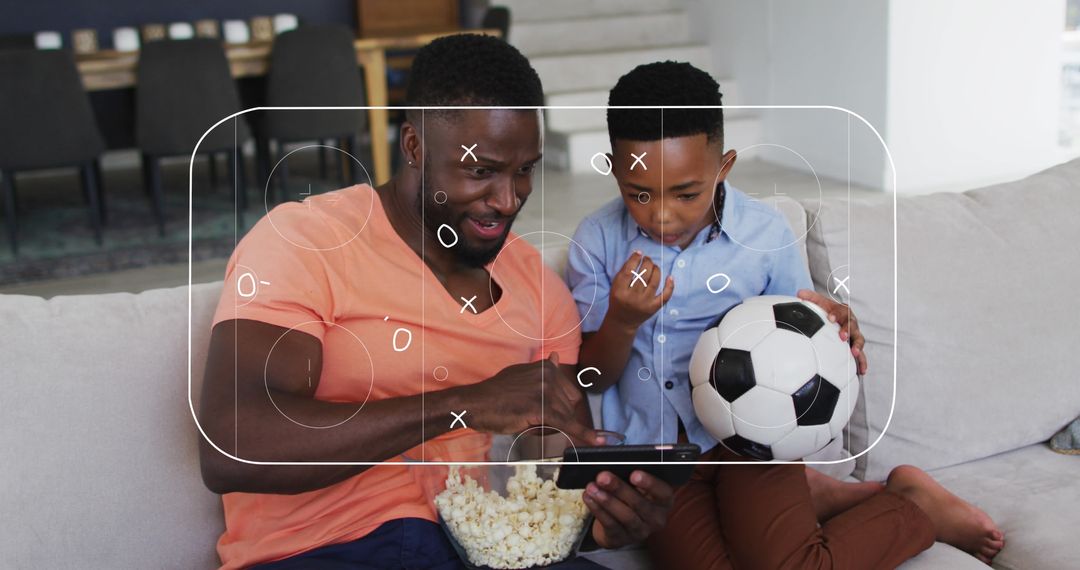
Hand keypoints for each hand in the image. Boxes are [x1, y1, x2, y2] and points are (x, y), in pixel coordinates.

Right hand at [461, 352, 600, 445]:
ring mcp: (546, 391)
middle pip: (569, 407)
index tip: (546, 414)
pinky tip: (597, 441)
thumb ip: (542, 370)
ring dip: (549, 427)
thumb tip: (557, 356)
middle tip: (527, 417)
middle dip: (555, 419)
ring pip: (564, 419)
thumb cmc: (496, 394)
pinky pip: (567, 425)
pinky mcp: (541, 409)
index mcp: (547, 367)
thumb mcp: (521, 374)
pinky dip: (584, 435)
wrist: (475, 403)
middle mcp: (550, 375)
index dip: (559, 408)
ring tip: (524, 420)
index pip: (570, 394)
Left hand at [583, 470, 673, 548]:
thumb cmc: (629, 494)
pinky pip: (611, 524)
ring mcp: (640, 531)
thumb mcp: (633, 482)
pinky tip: (589, 498)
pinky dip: (598, 510)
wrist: (618, 523)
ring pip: (625, 516)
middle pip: (640, 504)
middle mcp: (656, 518)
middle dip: (619, 489)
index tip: (634, 474)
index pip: (664, 492)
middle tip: (602, 476)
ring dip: (607, 500)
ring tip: (592, 487)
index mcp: (664, 500)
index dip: (650, 483)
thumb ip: (626, 467)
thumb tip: (606, 449)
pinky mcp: (622, 539)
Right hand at [608, 251, 674, 329]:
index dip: (635, 259)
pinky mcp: (654, 308)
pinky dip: (670, 286)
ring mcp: (645, 303)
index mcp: (620, 291)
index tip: (639, 253)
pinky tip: (670, 277)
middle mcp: (632, 298)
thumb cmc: (618, 299)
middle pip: (643, 275)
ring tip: (654, 266)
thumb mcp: (615, 286)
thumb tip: (637, 254)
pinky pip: (665, 296)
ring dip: (656, 270)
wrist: (622, 321)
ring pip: (654, 282)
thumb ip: (624, 271)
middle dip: (647, 263)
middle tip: (647, 259)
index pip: (629, 271)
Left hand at [797, 289, 867, 374]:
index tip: (831, 318)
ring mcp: (855, 335)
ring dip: (858, 346)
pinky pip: (861, 355)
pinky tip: (862, 371)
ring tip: (855, 353)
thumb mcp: (820, 302)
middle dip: (848, 331)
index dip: (837, 314)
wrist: (838, 315)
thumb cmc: (828, 310)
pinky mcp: (855, 346)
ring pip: (859, 340)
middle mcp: (851, 323)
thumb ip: (811, 297)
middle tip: (843, 337)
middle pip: (852, 326)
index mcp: (843, 311)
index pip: (841, 311)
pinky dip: (862, 362)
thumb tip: (799, 292)